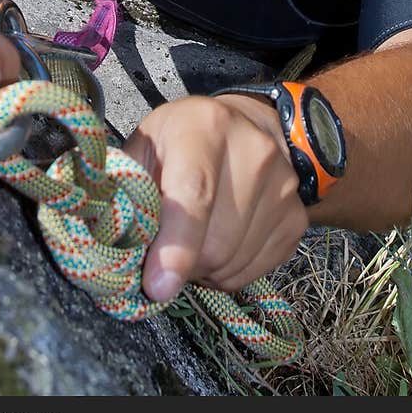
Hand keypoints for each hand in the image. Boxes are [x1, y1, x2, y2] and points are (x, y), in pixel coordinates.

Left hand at [123, 93, 307, 301]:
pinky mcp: (296, 218)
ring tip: (194, 237)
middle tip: (166, 246)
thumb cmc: (182, 138)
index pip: (194, 194)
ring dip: (204, 269)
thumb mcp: (146, 144)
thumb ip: (128, 186)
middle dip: (183, 262)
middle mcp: (254, 152)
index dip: (175, 246)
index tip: (156, 286)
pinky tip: (219, 241)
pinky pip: (253, 271)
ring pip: (233, 263)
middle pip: (215, 243)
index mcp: (206, 126)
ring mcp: (283, 187)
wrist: (248, 126)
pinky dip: (228, 271)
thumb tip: (115, 241)